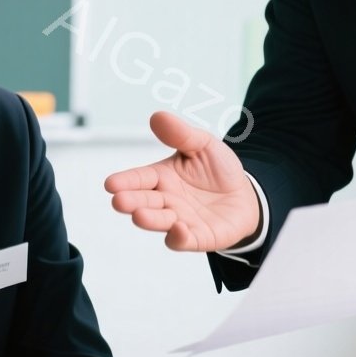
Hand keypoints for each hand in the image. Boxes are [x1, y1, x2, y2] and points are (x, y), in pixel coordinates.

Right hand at [104, 111, 260, 251]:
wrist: (245, 194)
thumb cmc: (218, 169)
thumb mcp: (202, 144)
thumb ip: (181, 134)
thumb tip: (157, 116)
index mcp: (162, 177)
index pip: (140, 178)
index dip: (126, 181)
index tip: (110, 184)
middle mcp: (166, 200)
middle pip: (144, 202)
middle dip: (130, 202)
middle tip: (119, 201)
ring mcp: (180, 220)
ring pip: (159, 222)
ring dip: (150, 220)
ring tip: (139, 216)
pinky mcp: (198, 237)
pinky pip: (184, 241)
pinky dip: (179, 237)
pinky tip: (178, 229)